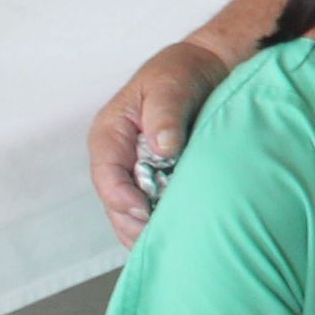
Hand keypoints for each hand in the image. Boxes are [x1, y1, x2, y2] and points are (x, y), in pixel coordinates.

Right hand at [91, 41, 226, 246]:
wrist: (208, 69)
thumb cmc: (182, 72)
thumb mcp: (171, 85)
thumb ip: (165, 114)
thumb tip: (163, 146)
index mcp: (111, 133)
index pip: (106, 173)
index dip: (121, 196)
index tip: (144, 210)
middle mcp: (118, 157)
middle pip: (115, 201)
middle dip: (133, 223)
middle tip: (158, 239)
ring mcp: (135, 172)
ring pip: (130, 212)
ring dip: (145, 230)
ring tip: (168, 245)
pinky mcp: (156, 180)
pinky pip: (149, 210)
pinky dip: (158, 226)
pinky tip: (176, 238)